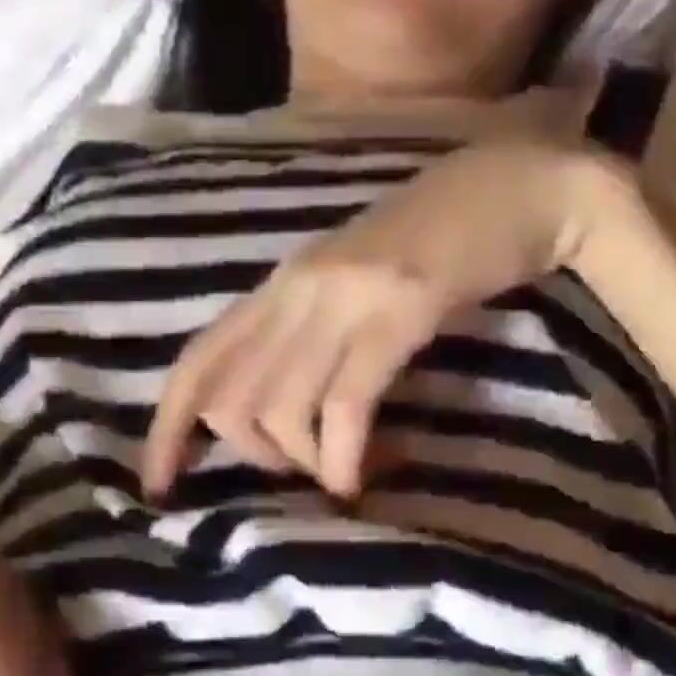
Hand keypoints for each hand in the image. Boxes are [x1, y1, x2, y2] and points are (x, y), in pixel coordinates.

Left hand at [142, 138, 592, 501]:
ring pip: (280, 407)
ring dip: (304, 462)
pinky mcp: (398, 311)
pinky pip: (346, 403)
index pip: (199, 359)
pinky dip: (343, 457)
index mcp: (284, 281)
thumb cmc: (443, 238)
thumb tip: (277, 414)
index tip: (159, 487)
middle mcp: (299, 287)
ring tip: (341, 475)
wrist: (516, 188)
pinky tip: (357, 478)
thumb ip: (314, 329)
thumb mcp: (357, 282)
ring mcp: (347, 296)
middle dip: (256, 457)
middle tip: (303, 476)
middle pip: (231, 397)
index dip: (167, 428)